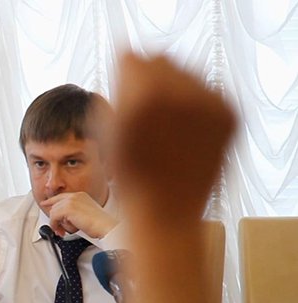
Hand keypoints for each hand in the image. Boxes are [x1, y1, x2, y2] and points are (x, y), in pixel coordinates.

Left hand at [41, 192, 117, 237]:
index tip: (44, 204)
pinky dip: (55, 225)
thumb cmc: (99, 223)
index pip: (61, 196)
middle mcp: (75, 196)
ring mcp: (71, 201)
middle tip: (58, 229)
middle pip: (55, 205)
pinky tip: (61, 231)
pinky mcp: (67, 208)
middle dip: (55, 219)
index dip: (51, 201)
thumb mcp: (85, 213)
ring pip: (53, 212)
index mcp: (80, 195)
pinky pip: (53, 217)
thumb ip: (74, 212)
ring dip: (56, 224)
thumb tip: (63, 219)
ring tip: (62, 232)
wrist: (105, 226)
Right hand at [111, 54, 235, 219]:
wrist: (166, 210)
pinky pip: (207, 91)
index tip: (124, 99)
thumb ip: (118, 87)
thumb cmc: (130, 173)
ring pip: (186, 73)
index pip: (132, 57)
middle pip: (160, 60)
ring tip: (166, 127)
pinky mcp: (229, 114)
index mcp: (145, 95)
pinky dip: (195, 105)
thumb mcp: (108, 129)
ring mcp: (210, 103)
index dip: (123, 78)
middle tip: (146, 114)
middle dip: (149, 80)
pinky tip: (184, 131)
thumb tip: (132, 61)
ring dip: (173, 91)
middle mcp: (181, 93)